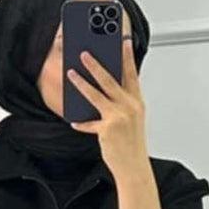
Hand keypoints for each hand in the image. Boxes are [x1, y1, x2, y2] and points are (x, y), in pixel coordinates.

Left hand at [65, 37, 148, 175]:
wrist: (133, 167)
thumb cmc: (131, 145)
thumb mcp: (132, 120)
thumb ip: (121, 103)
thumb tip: (103, 90)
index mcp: (137, 102)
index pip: (132, 74)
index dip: (127, 56)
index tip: (123, 41)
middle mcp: (129, 107)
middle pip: (110, 80)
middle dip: (96, 64)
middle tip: (84, 52)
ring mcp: (118, 117)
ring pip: (96, 94)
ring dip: (81, 82)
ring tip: (71, 73)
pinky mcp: (107, 129)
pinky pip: (89, 123)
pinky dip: (81, 123)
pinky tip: (74, 121)